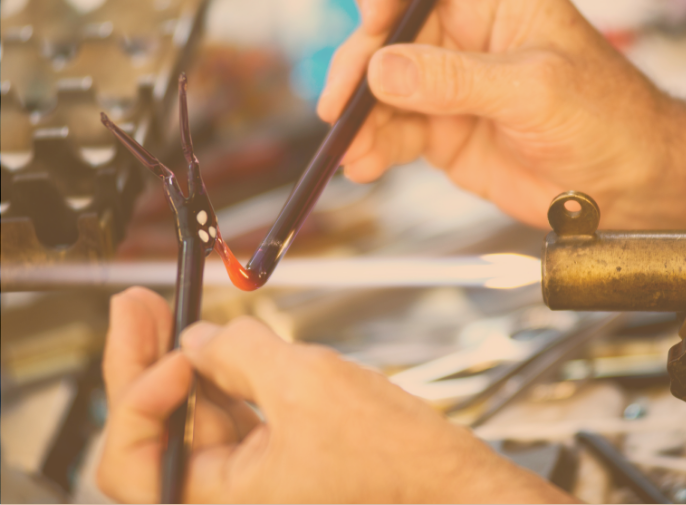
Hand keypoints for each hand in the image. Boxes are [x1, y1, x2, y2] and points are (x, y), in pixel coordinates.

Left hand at [98, 287, 573, 502]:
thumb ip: (240, 352)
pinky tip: (209, 336)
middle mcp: (229, 493)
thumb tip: (201, 338)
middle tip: (134, 307)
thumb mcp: (306, 383)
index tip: (170, 351)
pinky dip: (216, 372)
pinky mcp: (276, 451)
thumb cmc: (392, 456)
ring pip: (190, 415)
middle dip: (140, 362)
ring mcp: (251, 473)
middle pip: (156, 430)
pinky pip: (229, 412)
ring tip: (160, 308)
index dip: (136, 399)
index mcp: (224, 500)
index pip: (132, 462)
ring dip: (175, 358)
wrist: (446, 480)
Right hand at [318, 0, 673, 228]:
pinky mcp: (442, 132)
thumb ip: (458, 79)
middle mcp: (462, 35)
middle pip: (386, 34)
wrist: (625, 184)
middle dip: (358, 68)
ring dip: (359, 118)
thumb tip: (383, 70)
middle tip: (342, 105)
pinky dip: (373, 148)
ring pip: (381, 89)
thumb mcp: (535, 89)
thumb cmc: (606, 116)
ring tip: (352, 150)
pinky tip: (364, 165)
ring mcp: (448, 87)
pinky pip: (393, 133)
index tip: (372, 18)